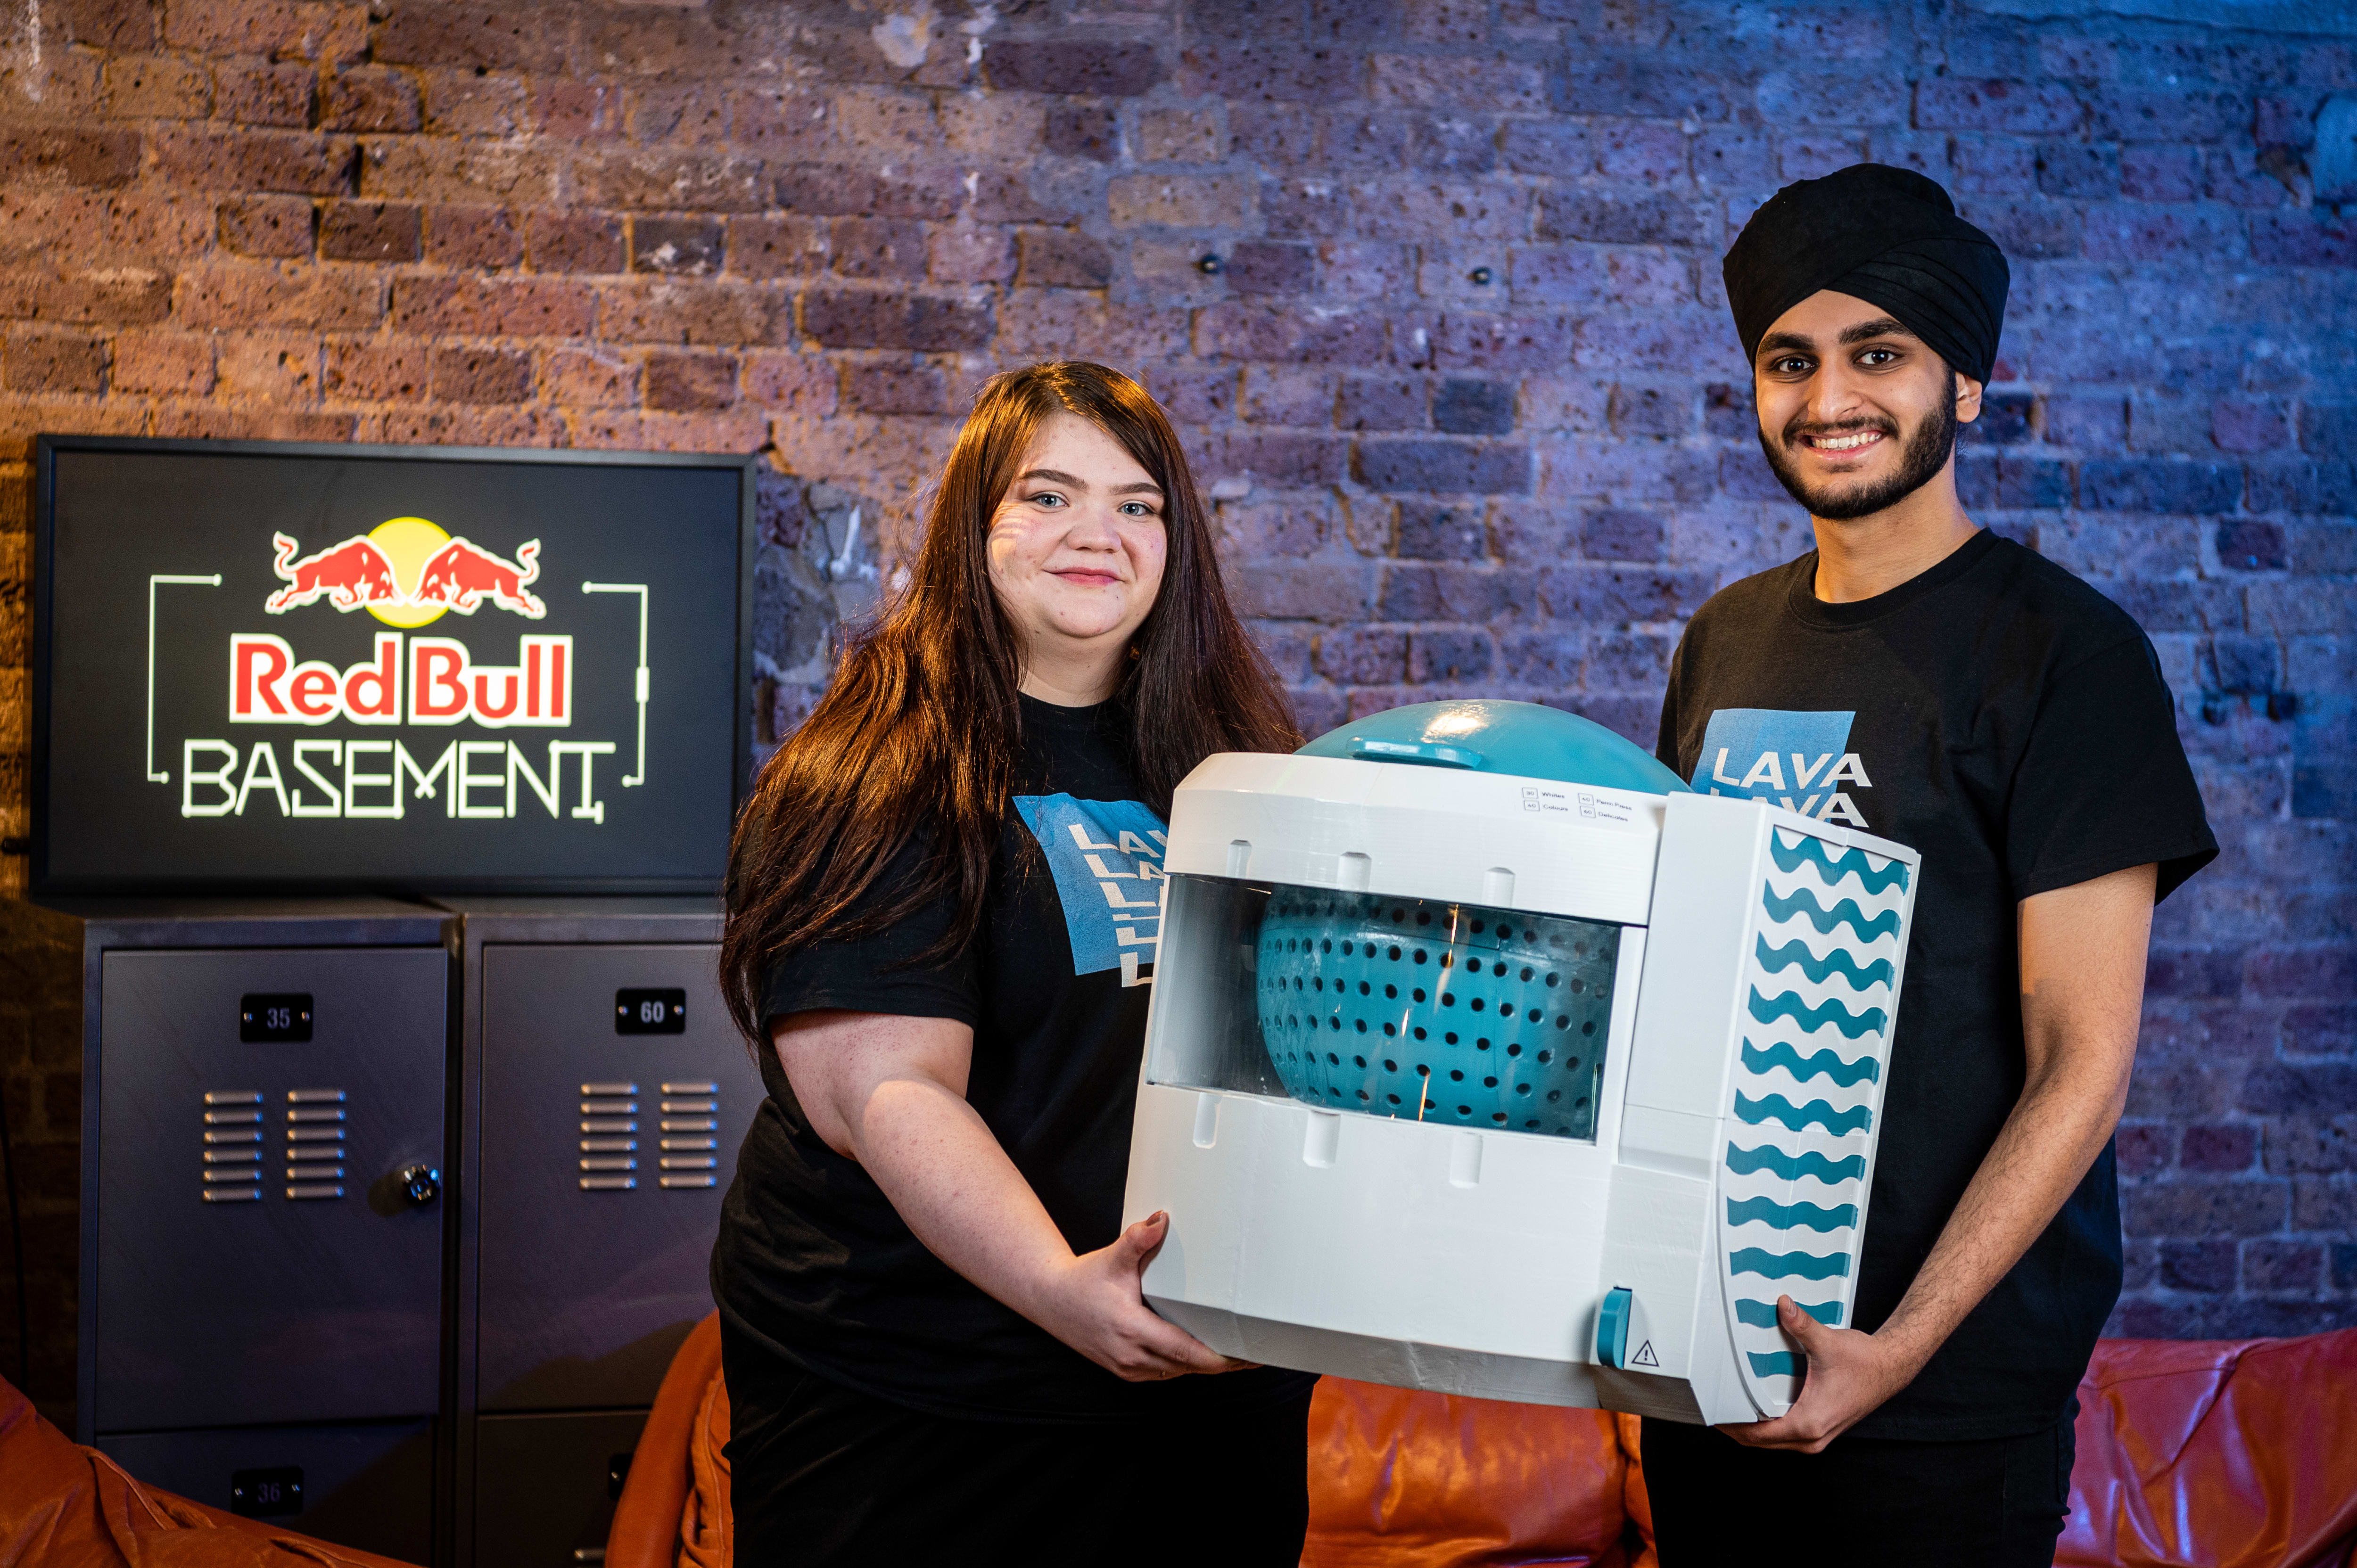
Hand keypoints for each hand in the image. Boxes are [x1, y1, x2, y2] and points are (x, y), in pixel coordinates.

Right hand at [1027, 1212, 1259, 1382]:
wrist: (1051, 1300)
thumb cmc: (1084, 1279)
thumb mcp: (1112, 1258)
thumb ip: (1137, 1239)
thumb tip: (1161, 1219)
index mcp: (1133, 1330)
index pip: (1186, 1351)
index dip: (1219, 1357)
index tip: (1245, 1355)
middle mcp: (1132, 1356)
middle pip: (1189, 1366)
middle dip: (1222, 1362)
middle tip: (1254, 1352)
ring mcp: (1128, 1368)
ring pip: (1178, 1372)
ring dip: (1205, 1366)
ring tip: (1237, 1355)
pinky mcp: (1126, 1371)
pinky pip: (1164, 1373)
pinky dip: (1185, 1366)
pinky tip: (1203, 1356)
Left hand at [1717, 1296, 1925, 1451]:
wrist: (1890, 1368)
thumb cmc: (1864, 1362)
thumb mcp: (1828, 1342)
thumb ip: (1801, 1325)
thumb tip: (1782, 1305)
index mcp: (1809, 1423)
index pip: (1757, 1434)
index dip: (1731, 1424)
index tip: (1711, 1411)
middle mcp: (1811, 1438)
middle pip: (1759, 1442)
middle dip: (1734, 1426)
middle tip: (1711, 1403)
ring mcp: (1815, 1436)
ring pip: (1771, 1440)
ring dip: (1749, 1426)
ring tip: (1727, 1402)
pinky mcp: (1818, 1428)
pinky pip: (1783, 1433)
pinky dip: (1765, 1423)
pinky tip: (1754, 1402)